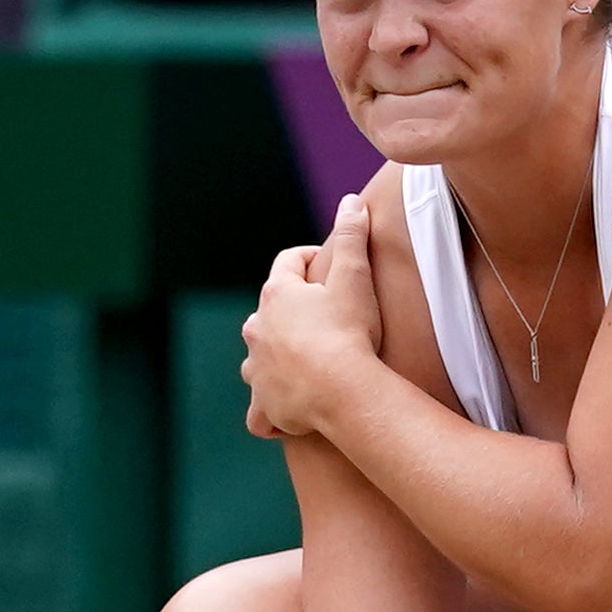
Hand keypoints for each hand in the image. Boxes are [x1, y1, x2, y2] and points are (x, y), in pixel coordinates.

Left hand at [239, 194, 385, 440]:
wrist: (342, 390)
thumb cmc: (349, 331)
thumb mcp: (355, 277)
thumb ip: (352, 235)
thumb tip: (352, 199)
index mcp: (276, 295)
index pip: (288, 263)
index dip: (310, 258)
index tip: (329, 263)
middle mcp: (257, 329)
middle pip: (268, 312)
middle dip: (291, 312)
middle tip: (323, 317)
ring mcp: (257, 369)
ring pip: (258, 359)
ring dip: (275, 359)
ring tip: (304, 364)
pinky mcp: (264, 405)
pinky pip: (260, 412)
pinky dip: (269, 410)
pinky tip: (282, 411)